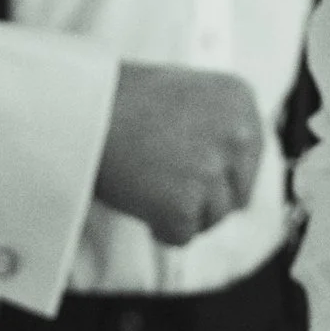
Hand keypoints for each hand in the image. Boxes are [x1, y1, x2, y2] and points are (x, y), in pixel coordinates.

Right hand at [94, 64, 264, 244]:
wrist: (79, 108)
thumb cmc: (119, 98)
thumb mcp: (185, 94)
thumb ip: (216, 126)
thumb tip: (231, 170)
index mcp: (240, 101)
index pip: (251, 158)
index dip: (219, 173)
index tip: (190, 169)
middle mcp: (237, 134)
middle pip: (237, 195)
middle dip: (203, 198)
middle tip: (164, 181)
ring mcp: (212, 171)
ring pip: (212, 219)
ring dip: (181, 213)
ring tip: (147, 183)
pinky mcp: (184, 204)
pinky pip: (182, 236)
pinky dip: (160, 227)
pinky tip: (139, 198)